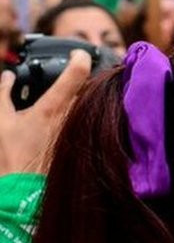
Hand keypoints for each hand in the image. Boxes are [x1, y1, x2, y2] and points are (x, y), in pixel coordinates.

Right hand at [0, 50, 90, 175]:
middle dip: (85, 77)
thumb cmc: (15, 156)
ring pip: (94, 102)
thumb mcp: (2, 122)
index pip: (78, 72)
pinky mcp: (87, 138)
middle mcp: (73, 115)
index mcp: (53, 106)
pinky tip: (86, 112)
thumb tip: (6, 77)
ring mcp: (83, 128)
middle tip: (78, 72)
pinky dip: (92, 111)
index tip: (78, 53)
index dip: (80, 57)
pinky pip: (95, 118)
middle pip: (91, 85)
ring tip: (79, 94)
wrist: (28, 189)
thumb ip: (4, 95)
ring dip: (90, 95)